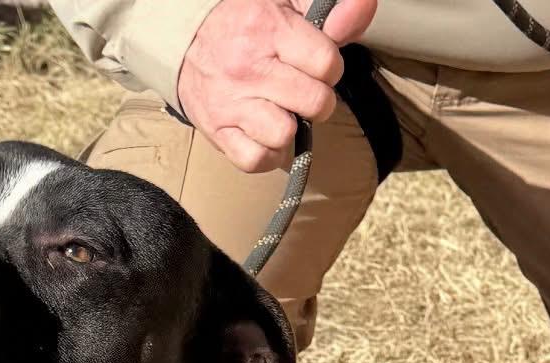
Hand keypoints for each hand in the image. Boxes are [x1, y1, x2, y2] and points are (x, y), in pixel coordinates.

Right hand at [177, 0, 376, 172]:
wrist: (186, 40)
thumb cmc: (245, 24)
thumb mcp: (286, 4)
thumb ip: (330, 12)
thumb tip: (363, 9)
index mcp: (268, 28)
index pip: (326, 64)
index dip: (330, 68)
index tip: (316, 65)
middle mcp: (248, 67)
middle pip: (313, 103)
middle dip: (316, 100)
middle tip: (299, 90)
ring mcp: (230, 103)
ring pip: (284, 134)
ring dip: (289, 128)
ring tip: (279, 110)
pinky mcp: (218, 133)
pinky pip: (257, 160)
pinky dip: (266, 153)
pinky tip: (264, 133)